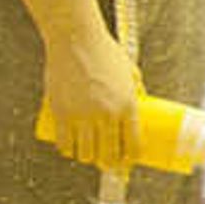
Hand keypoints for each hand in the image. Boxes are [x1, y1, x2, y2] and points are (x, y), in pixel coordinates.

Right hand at [38, 23, 143, 171]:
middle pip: (109, 154)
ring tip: (89, 156)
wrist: (76, 38)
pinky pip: (64, 142)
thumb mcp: (129, 71)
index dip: (130, 159)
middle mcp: (106, 113)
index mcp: (127, 105)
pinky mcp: (62, 112)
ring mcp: (83, 115)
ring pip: (86, 152)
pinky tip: (70, 151)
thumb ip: (135, 89)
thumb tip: (143, 103)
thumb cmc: (104, 51)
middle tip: (108, 165)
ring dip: (88, 159)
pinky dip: (68, 151)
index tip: (128, 162)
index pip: (132, 144)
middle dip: (110, 164)